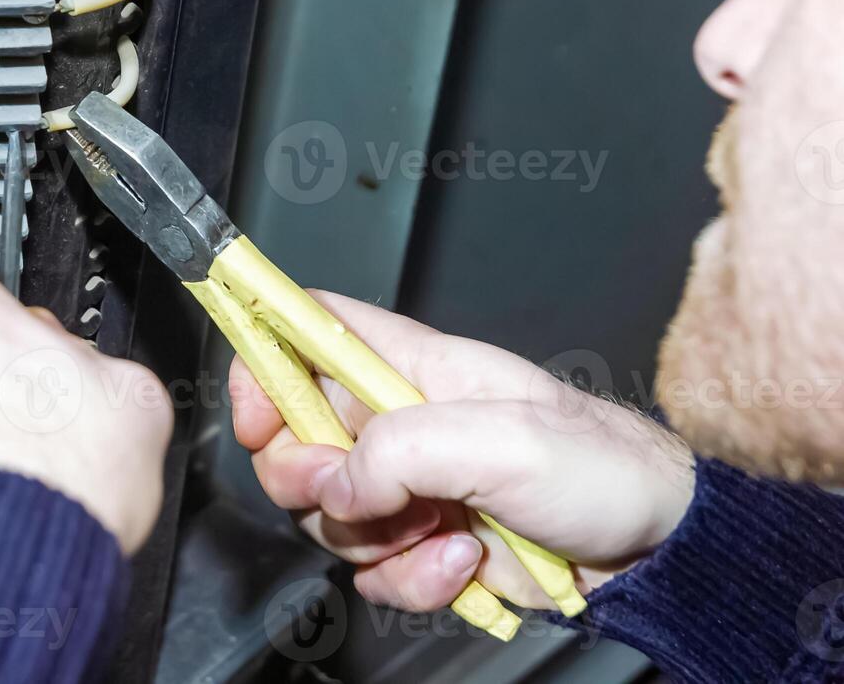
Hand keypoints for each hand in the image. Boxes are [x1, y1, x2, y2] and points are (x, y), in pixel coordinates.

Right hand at [229, 291, 695, 611]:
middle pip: (292, 435)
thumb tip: (338, 489)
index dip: (264, 361)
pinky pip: (369, 568)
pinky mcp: (422, 544)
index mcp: (412, 366)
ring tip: (445, 533)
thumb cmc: (602, 469)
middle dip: (309, 477)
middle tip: (354, 494)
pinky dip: (407, 580)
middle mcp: (398, 421)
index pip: (307, 331)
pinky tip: (463, 566)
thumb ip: (403, 452)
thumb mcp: (505, 441)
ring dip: (374, 539)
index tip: (253, 416)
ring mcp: (408, 485)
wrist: (658, 551)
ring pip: (326, 512)